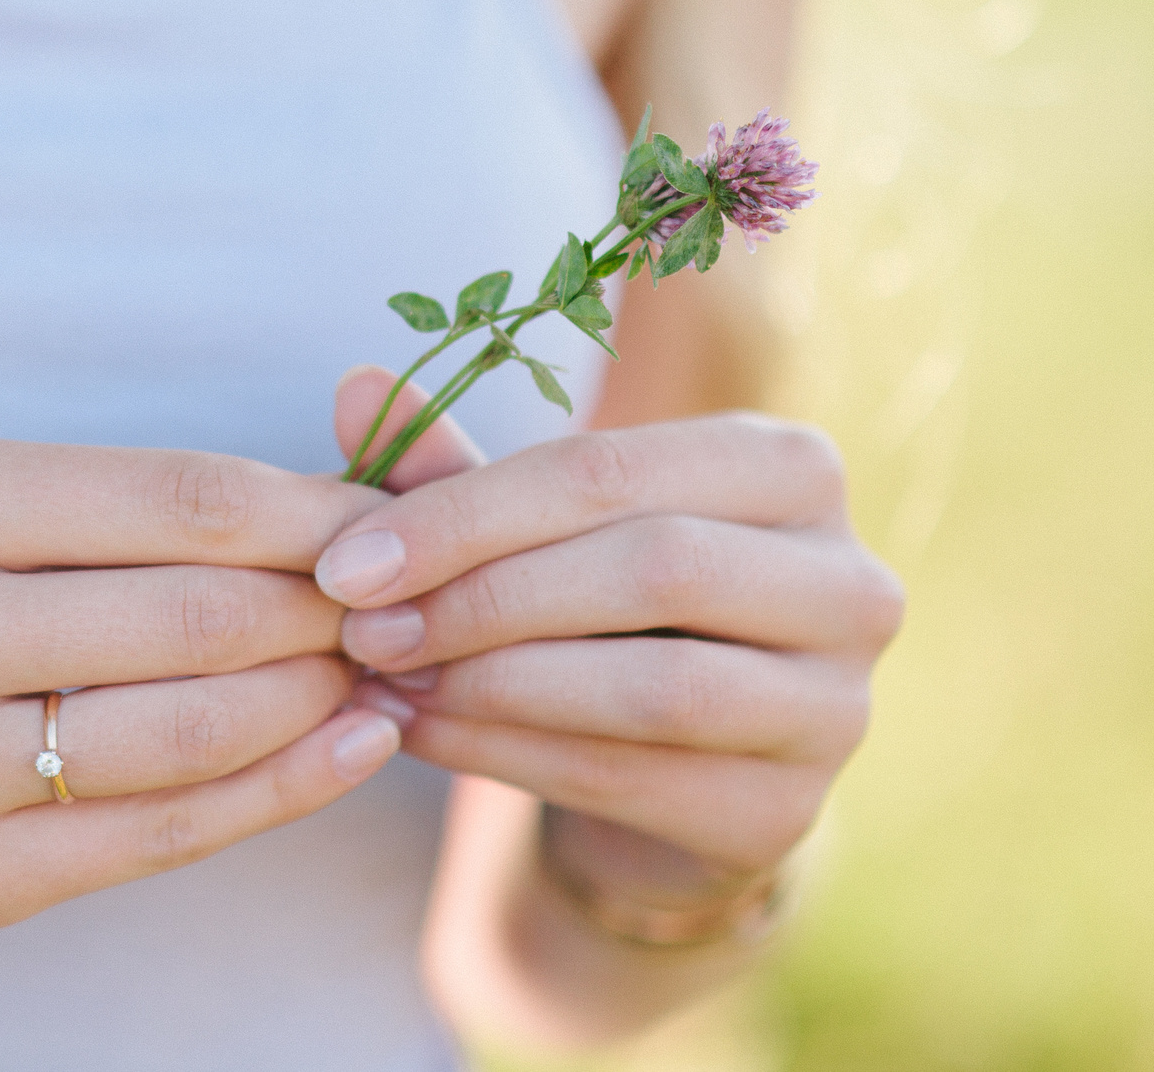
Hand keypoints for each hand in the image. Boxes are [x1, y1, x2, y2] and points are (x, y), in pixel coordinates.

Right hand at [0, 440, 402, 932]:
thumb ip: (119, 511)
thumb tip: (329, 512)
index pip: (185, 502)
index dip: (321, 516)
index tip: (395, 522)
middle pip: (208, 617)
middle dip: (339, 613)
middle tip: (409, 606)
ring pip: (199, 730)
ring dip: (325, 701)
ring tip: (383, 672)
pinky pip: (167, 832)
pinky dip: (283, 790)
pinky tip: (345, 750)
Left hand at [316, 371, 903, 891]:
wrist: (664, 767)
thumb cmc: (590, 605)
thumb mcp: (526, 526)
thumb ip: (447, 463)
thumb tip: (354, 385)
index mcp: (789, 468)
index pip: (610, 470)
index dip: (465, 514)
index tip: (347, 561)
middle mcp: (848, 579)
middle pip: (650, 567)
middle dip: (483, 597)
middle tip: (363, 629)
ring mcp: (836, 706)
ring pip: (656, 685)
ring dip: (494, 684)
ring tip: (384, 683)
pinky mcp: (788, 812)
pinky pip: (635, 777)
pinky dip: (507, 754)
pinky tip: (418, 737)